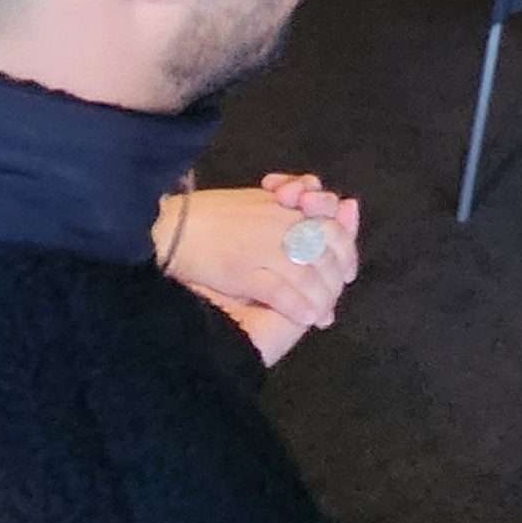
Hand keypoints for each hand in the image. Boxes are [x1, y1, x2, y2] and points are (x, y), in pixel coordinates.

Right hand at [160, 173, 359, 338]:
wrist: (172, 226)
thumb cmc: (213, 213)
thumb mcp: (258, 202)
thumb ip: (290, 206)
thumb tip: (321, 213)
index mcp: (285, 205)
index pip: (330, 223)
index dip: (345, 249)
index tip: (349, 271)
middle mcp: (280, 223)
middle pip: (324, 249)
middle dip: (335, 276)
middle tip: (337, 298)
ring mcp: (263, 246)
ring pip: (306, 272)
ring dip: (320, 297)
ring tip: (324, 316)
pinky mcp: (243, 269)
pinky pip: (278, 289)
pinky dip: (296, 306)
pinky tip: (307, 319)